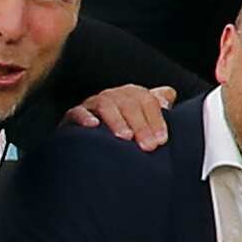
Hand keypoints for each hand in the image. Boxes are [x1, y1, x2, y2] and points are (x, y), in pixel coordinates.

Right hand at [58, 74, 176, 151]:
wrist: (91, 145)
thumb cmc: (124, 132)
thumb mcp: (142, 120)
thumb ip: (156, 107)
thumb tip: (169, 94)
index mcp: (132, 95)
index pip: (147, 101)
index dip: (156, 120)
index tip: (162, 141)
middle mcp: (113, 96)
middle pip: (129, 104)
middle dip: (141, 125)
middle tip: (148, 146)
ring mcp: (92, 104)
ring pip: (106, 105)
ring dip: (117, 120)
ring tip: (125, 137)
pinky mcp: (73, 115)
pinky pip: (77, 112)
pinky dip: (84, 117)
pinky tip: (93, 126)